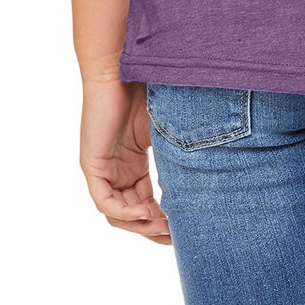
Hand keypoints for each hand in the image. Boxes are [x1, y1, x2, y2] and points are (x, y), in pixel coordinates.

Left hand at [79, 76, 170, 244]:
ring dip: (141, 225)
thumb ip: (178, 153)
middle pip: (131, 215)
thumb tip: (212, 172)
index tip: (184, 228)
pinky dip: (125, 211)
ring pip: (118, 214)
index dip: (163, 219)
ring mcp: (103, 170)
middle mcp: (116, 171)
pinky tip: (147, 212)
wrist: (123, 66)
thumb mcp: (167, 131)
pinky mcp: (92, 165)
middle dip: (154, 229)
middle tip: (177, 237)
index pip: (145, 203)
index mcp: (132, 165)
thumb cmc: (148, 88)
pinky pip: (104, 201)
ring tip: (164, 227)